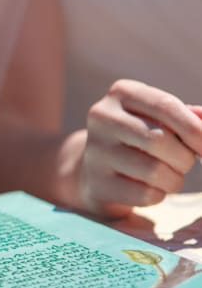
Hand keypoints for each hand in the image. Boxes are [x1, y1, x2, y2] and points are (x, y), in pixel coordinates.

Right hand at [80, 79, 201, 216]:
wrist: (96, 169)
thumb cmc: (141, 139)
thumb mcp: (162, 119)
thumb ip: (190, 118)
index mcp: (122, 93)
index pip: (166, 106)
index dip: (196, 130)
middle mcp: (102, 117)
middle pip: (160, 140)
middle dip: (185, 157)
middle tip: (184, 163)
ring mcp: (95, 151)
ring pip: (154, 170)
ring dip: (174, 180)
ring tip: (167, 176)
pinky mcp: (97, 183)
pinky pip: (145, 194)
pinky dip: (158, 195)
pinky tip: (148, 188)